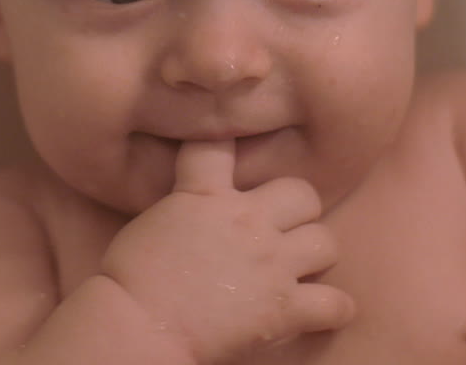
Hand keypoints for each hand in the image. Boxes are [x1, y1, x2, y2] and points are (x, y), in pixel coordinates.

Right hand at [100, 140, 353, 363]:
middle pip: (301, 193)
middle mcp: (246, 220)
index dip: (229, 141)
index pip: (220, 147)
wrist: (139, 325)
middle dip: (297, 210)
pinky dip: (333, 309)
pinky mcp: (285, 306)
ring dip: (314, 255)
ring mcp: (270, 263)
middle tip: (283, 230)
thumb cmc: (130, 280)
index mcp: (205, 195)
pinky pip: (335, 303)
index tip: (236, 142)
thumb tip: (199, 208)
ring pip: (325, 241)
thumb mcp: (153, 221)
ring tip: (301, 269)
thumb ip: (187, 205)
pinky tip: (322, 310)